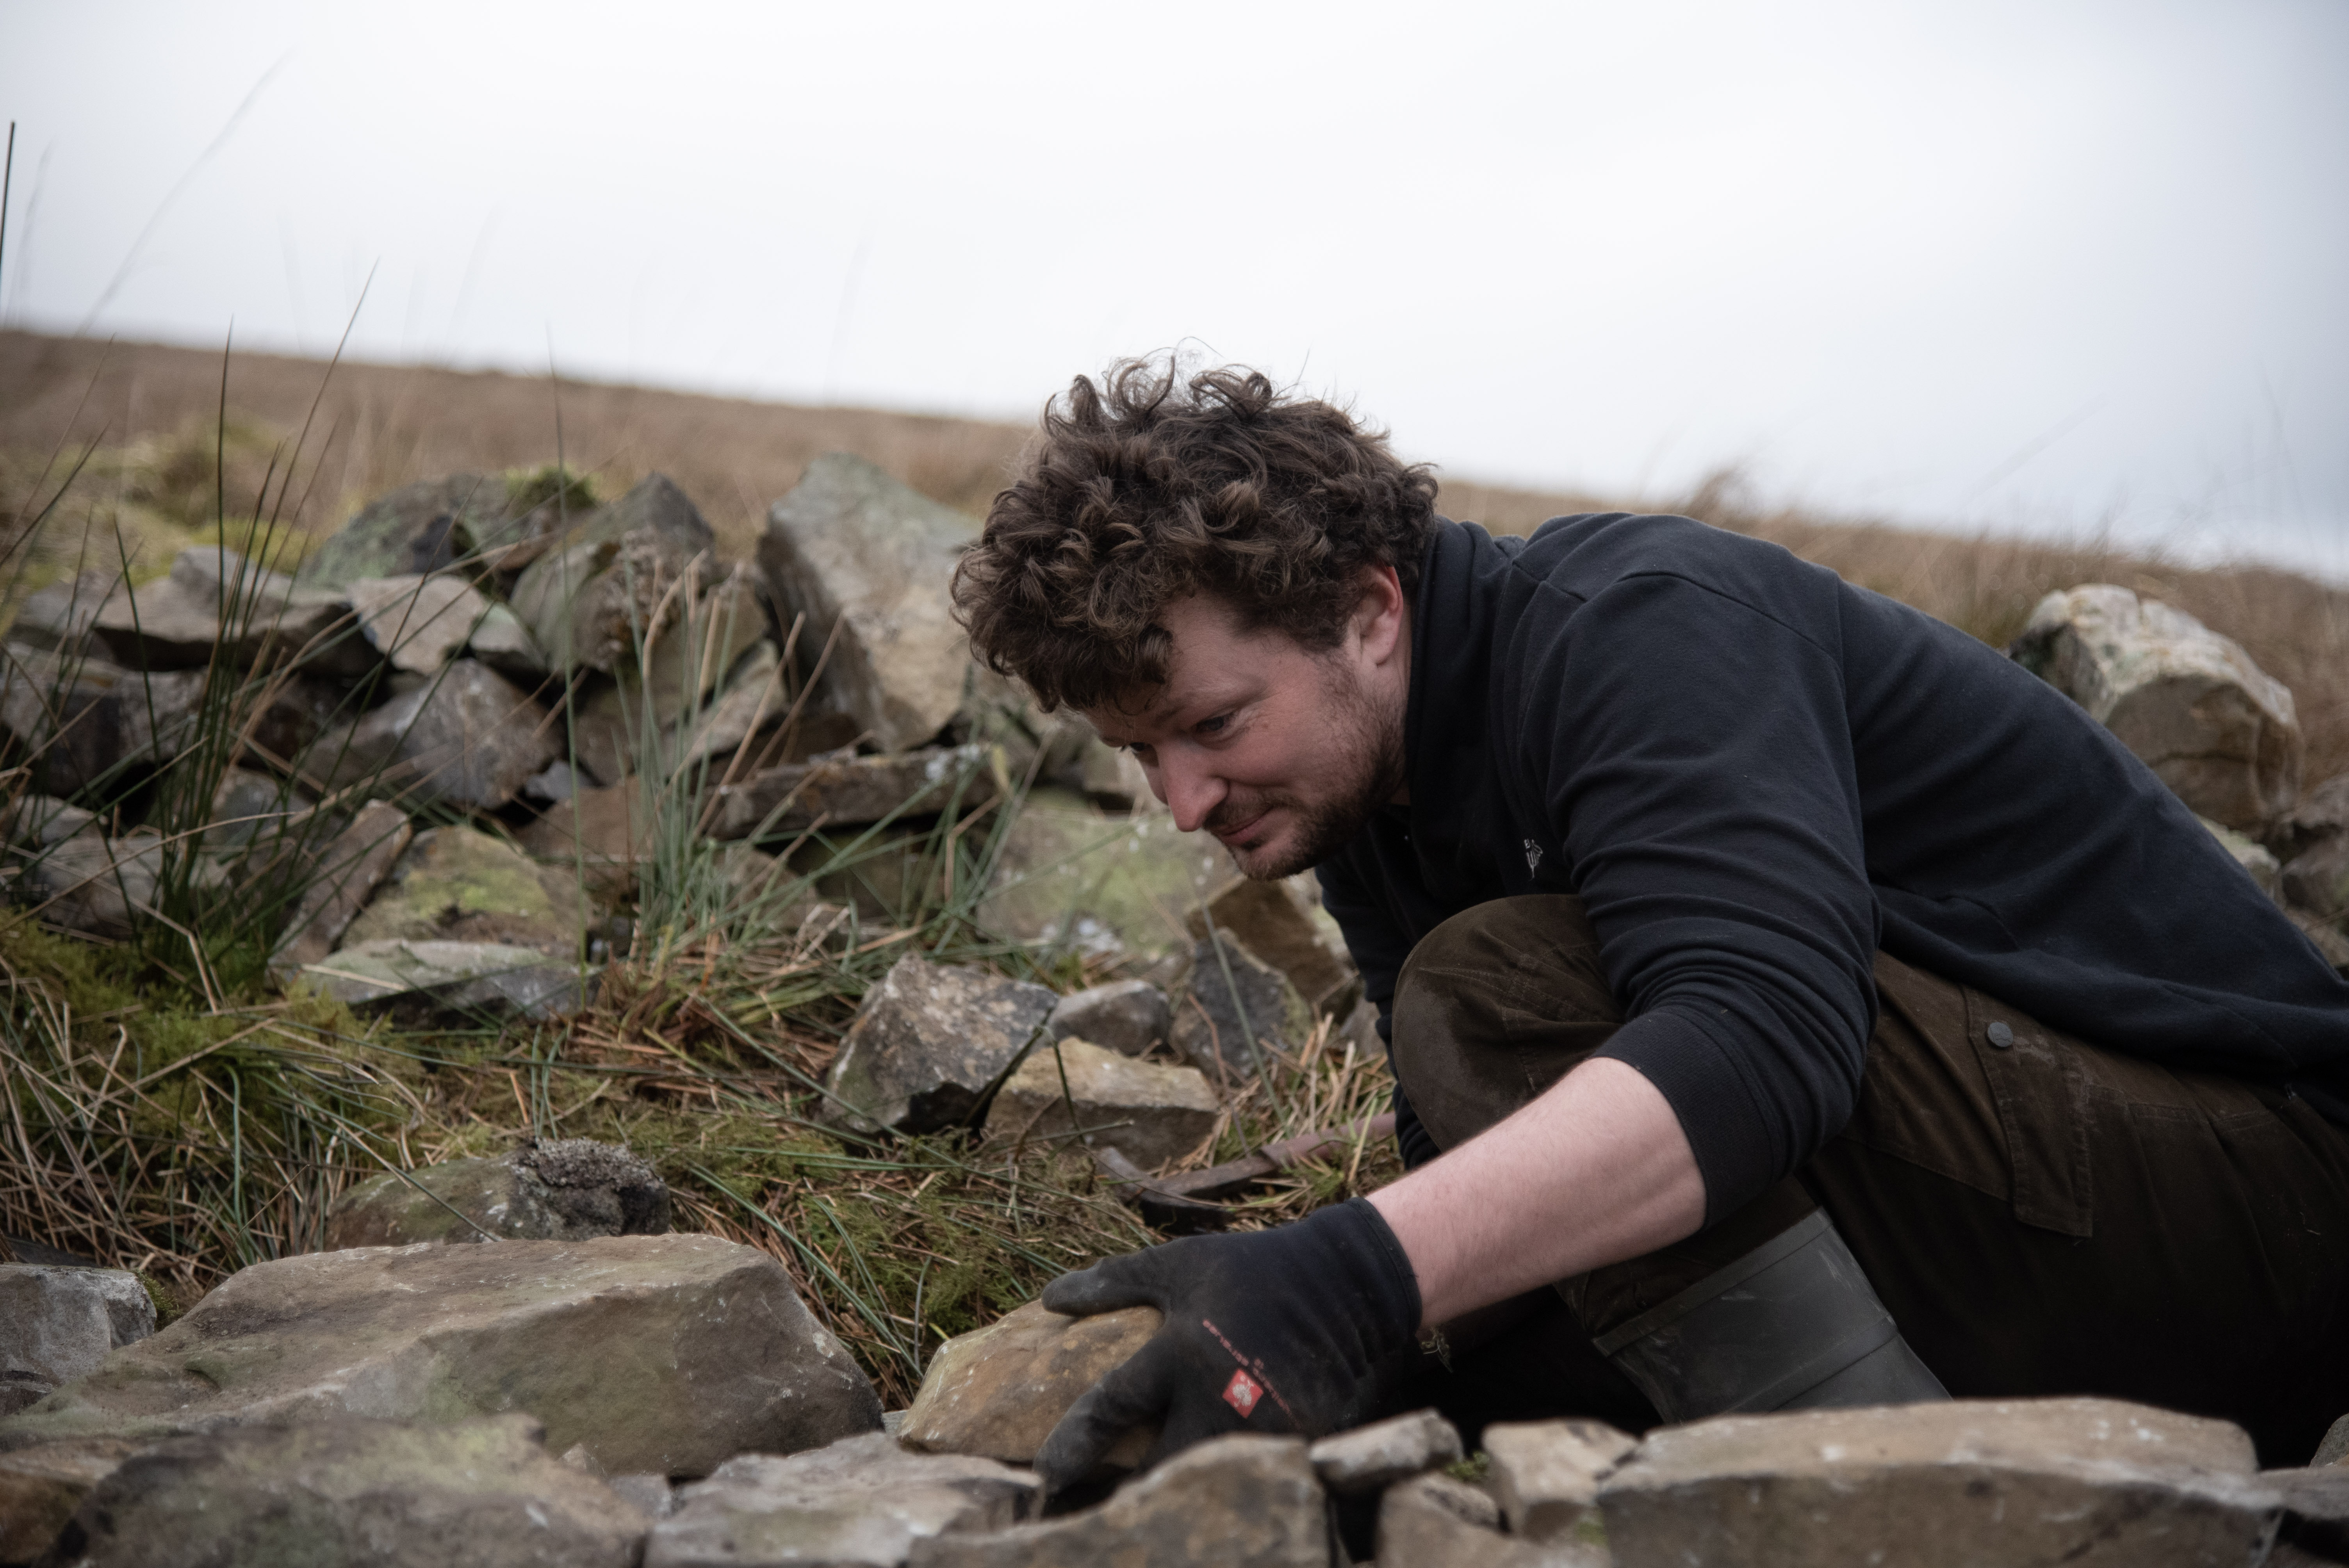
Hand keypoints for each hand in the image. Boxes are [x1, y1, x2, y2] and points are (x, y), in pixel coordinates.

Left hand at [1033, 1197, 1420, 1491]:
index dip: (1076, 1444)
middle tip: (1093, 1509)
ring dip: (1176, 1494)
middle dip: (1127, 1493)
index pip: (1113, 1405)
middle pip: (1160, 1465)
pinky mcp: (1302, 1441)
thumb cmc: (1253, 1270)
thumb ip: (1115, 1280)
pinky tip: (1209, 1491)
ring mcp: (1265, 1423)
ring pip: (1206, 1480)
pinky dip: (1228, 1485)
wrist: (1346, 1283)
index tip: (1047, 1475)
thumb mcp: (1182, 1263)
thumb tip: (1049, 1299)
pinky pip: (1254, 1475)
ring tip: (1150, 1509)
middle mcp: (1220, 1393)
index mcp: (1183, 1347)